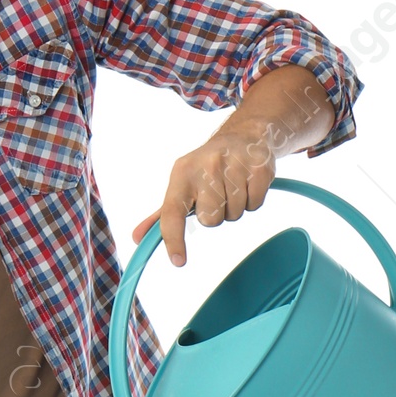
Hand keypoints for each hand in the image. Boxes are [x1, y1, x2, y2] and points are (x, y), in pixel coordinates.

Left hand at [133, 63, 333, 265]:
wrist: (243, 135)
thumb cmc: (206, 168)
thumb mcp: (181, 185)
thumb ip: (162, 215)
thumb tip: (137, 238)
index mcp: (182, 173)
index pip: (172, 212)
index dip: (173, 239)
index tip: (178, 261)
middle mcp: (206, 166)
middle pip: (211, 220)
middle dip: (216, 215)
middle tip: (218, 195)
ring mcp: (234, 164)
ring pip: (235, 214)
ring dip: (236, 208)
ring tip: (233, 186)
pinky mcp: (258, 167)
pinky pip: (255, 204)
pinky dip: (253, 200)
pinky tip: (248, 183)